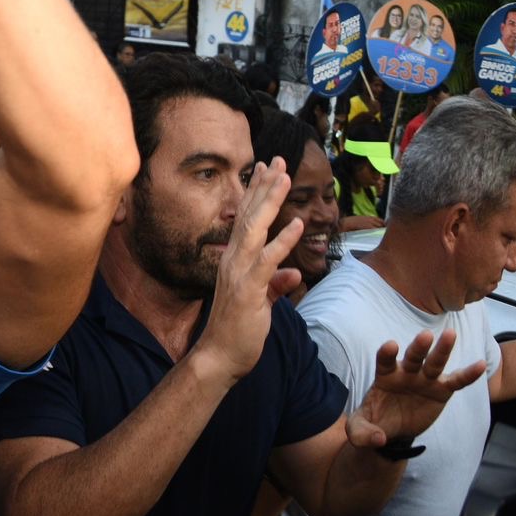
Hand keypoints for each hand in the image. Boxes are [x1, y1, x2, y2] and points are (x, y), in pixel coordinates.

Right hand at [192, 161, 301, 382]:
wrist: (219, 357)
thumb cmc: (237, 331)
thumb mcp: (260, 302)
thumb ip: (275, 284)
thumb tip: (292, 272)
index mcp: (234, 260)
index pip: (246, 219)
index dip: (257, 193)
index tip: (267, 169)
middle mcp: (233, 260)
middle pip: (249, 215)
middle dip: (264, 186)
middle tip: (277, 159)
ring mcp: (239, 273)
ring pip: (255, 229)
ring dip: (270, 202)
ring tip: (284, 177)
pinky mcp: (249, 290)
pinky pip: (267, 260)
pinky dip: (282, 241)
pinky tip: (296, 223)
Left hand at [347, 331, 486, 450]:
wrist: (391, 431)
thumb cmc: (374, 422)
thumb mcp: (359, 429)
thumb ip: (360, 433)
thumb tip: (378, 439)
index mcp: (384, 376)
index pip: (385, 361)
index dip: (387, 353)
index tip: (391, 346)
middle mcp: (406, 373)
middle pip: (413, 357)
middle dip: (418, 347)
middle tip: (425, 335)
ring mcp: (425, 380)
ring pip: (435, 363)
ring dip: (442, 350)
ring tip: (450, 335)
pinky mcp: (441, 390)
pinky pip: (456, 381)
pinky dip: (468, 374)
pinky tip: (480, 364)